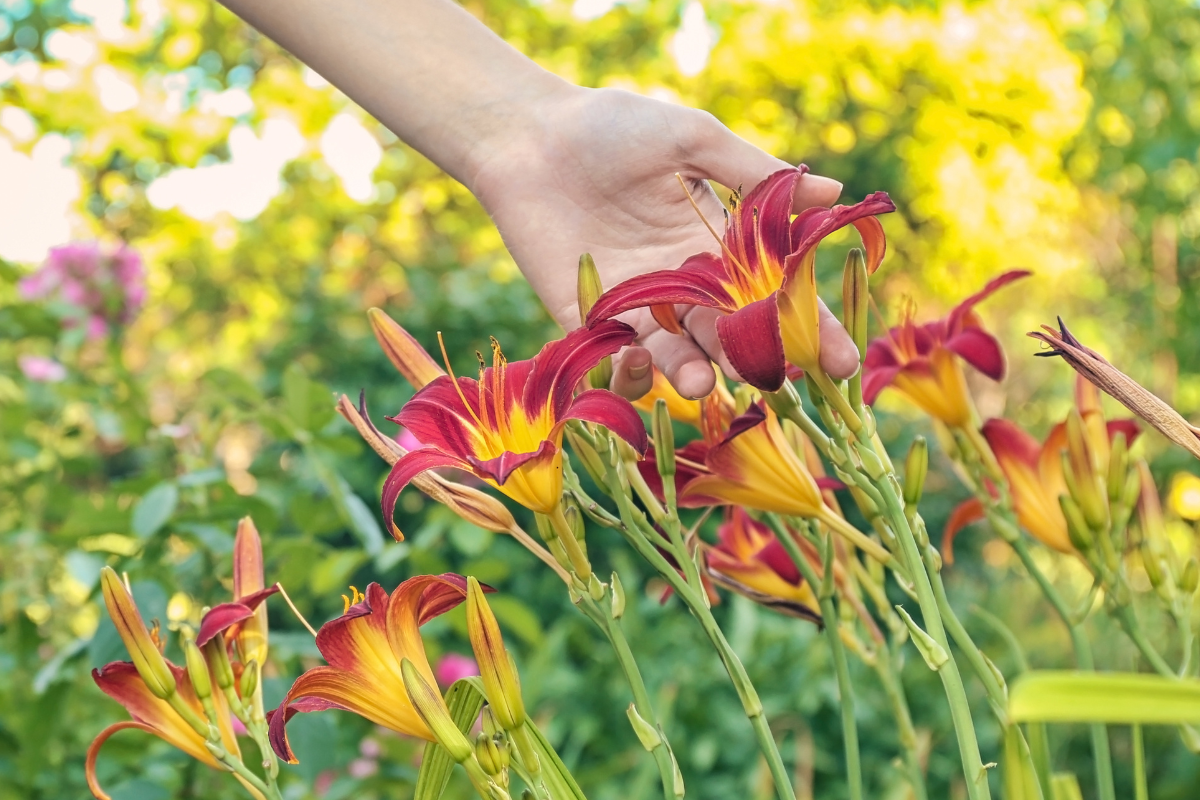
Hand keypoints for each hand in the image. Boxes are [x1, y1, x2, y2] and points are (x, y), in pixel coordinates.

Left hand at [467, 85, 859, 400]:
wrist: (530, 136)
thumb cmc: (614, 127)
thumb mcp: (693, 140)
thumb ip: (756, 173)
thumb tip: (838, 193)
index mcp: (718, 248)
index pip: (774, 296)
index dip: (810, 329)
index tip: (843, 362)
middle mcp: (684, 287)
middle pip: (731, 337)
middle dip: (755, 361)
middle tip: (775, 376)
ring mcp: (637, 308)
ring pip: (677, 357)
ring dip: (692, 374)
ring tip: (699, 379)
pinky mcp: (588, 319)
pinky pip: (615, 362)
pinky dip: (629, 373)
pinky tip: (637, 358)